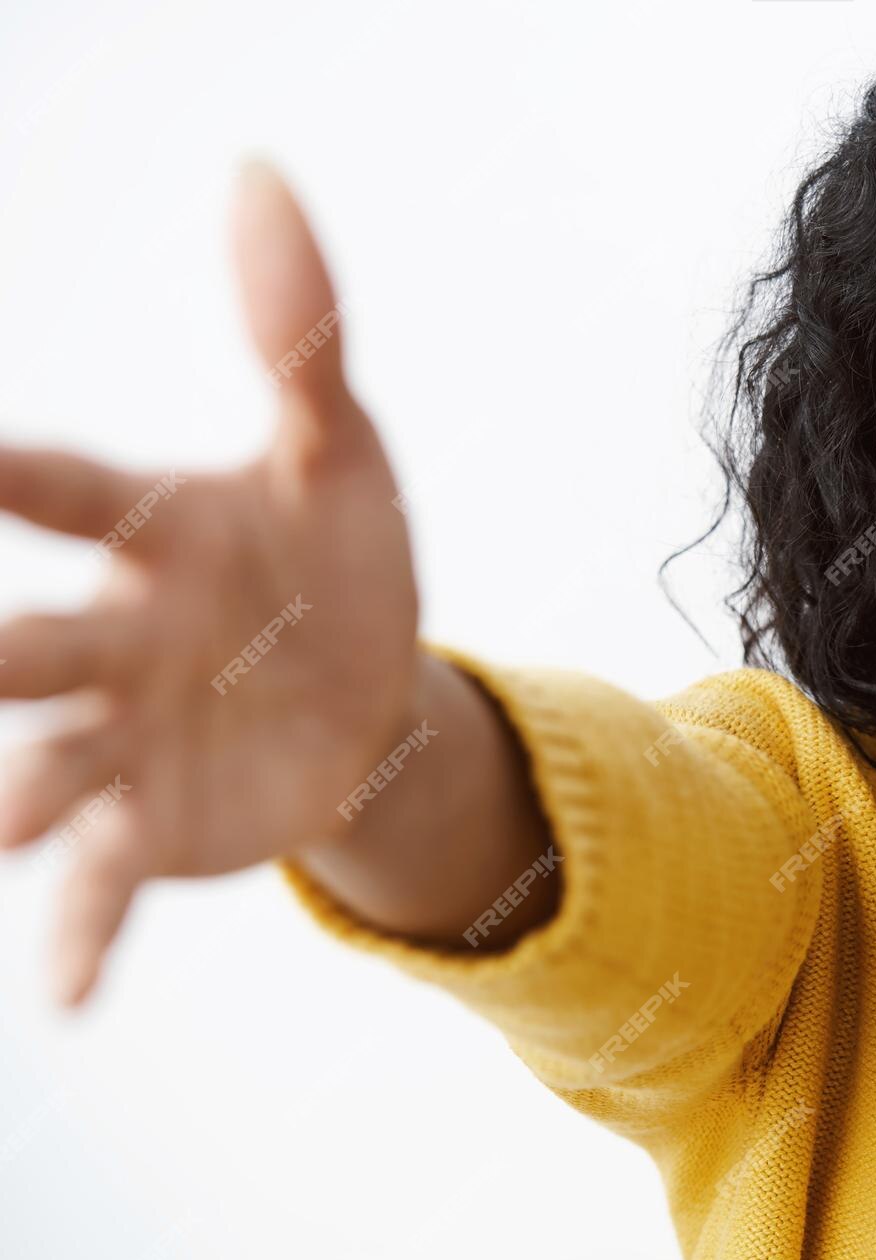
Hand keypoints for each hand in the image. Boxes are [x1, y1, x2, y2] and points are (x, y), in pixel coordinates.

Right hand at [0, 162, 419, 1005]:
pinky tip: (67, 998)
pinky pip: (110, 882)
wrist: (368, 683)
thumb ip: (298, 331)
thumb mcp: (339, 446)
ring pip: (48, 766)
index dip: (12, 473)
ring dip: (19, 796)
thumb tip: (263, 173)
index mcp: (152, 530)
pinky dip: (85, 934)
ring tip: (5, 827)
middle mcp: (113, 634)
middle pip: (29, 640)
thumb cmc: (335, 555)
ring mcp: (128, 734)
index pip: (69, 489)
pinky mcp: (160, 820)